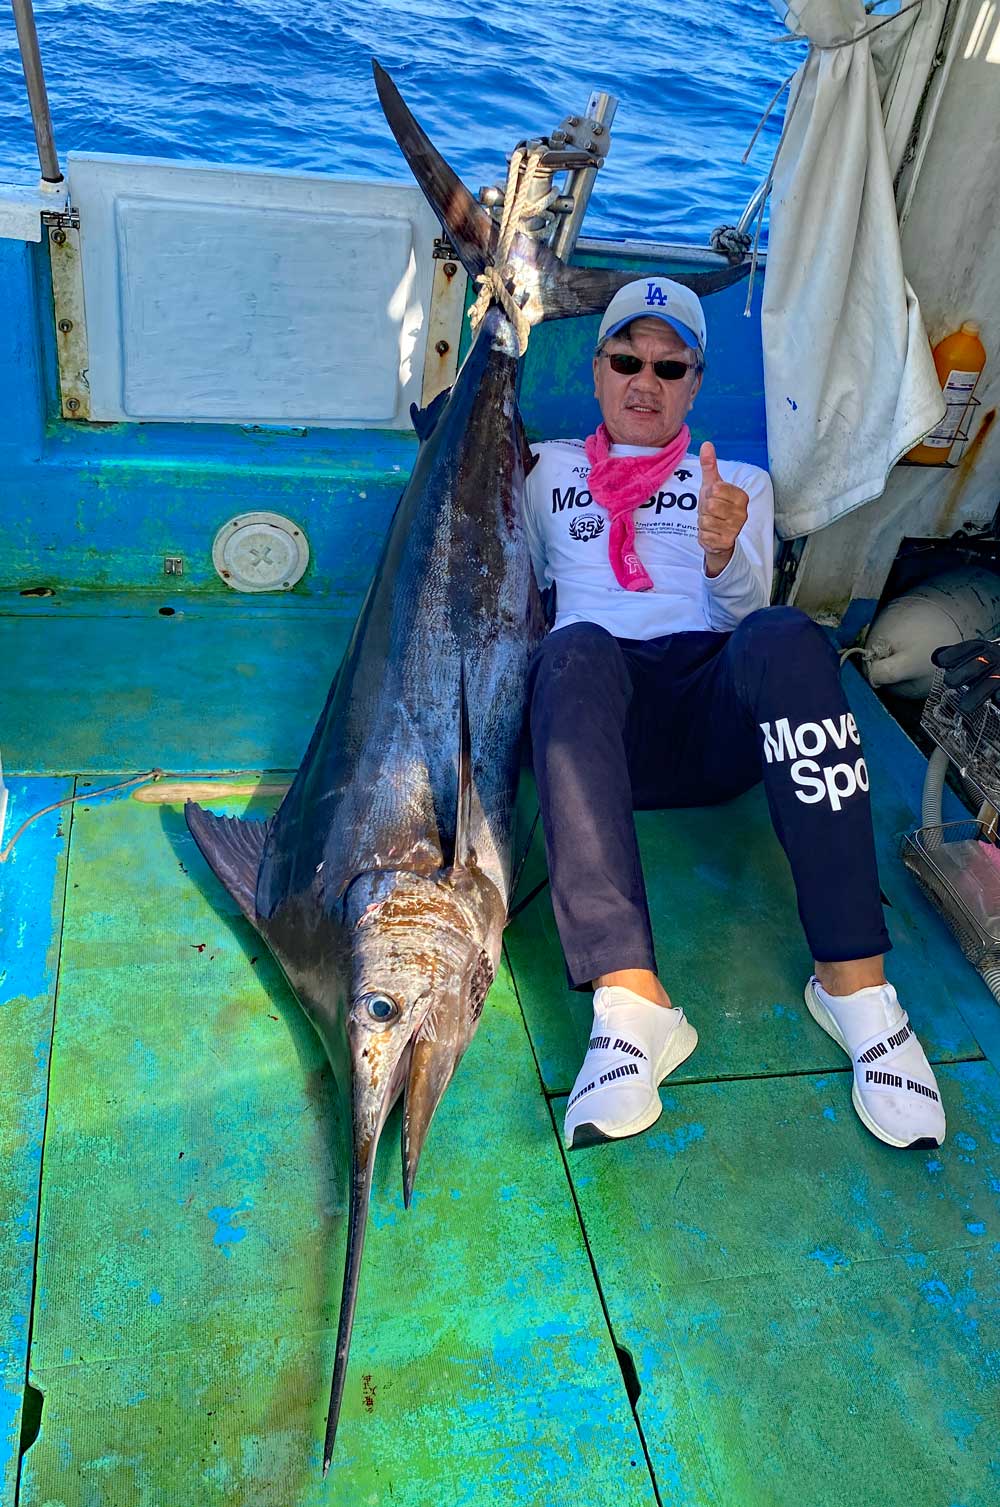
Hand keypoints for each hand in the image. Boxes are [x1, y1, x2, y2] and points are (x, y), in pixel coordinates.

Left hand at [698, 441, 748, 577]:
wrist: (718, 535)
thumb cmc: (716, 507)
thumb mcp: (711, 485)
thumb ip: (709, 466)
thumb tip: (706, 444)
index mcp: (741, 496)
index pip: (716, 490)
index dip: (709, 494)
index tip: (714, 498)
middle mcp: (742, 513)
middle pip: (709, 505)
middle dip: (704, 509)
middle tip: (711, 512)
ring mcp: (735, 529)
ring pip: (705, 520)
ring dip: (703, 522)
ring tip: (710, 522)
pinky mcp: (726, 543)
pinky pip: (704, 534)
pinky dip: (703, 534)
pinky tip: (711, 534)